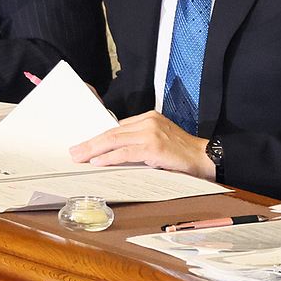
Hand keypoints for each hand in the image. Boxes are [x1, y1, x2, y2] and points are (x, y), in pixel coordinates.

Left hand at [67, 111, 214, 177]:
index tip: (85, 144)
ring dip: (93, 150)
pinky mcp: (153, 147)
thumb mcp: (160, 140)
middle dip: (90, 142)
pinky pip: (125, 152)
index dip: (98, 137)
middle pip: (111, 132)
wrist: (205, 157)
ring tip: (80, 157)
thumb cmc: (182, 153)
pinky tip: (98, 162)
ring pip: (114, 140)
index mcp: (149, 117)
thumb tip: (115, 152)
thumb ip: (140, 142)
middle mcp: (148, 121)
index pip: (117, 127)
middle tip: (75, 150)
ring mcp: (150, 133)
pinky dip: (109, 158)